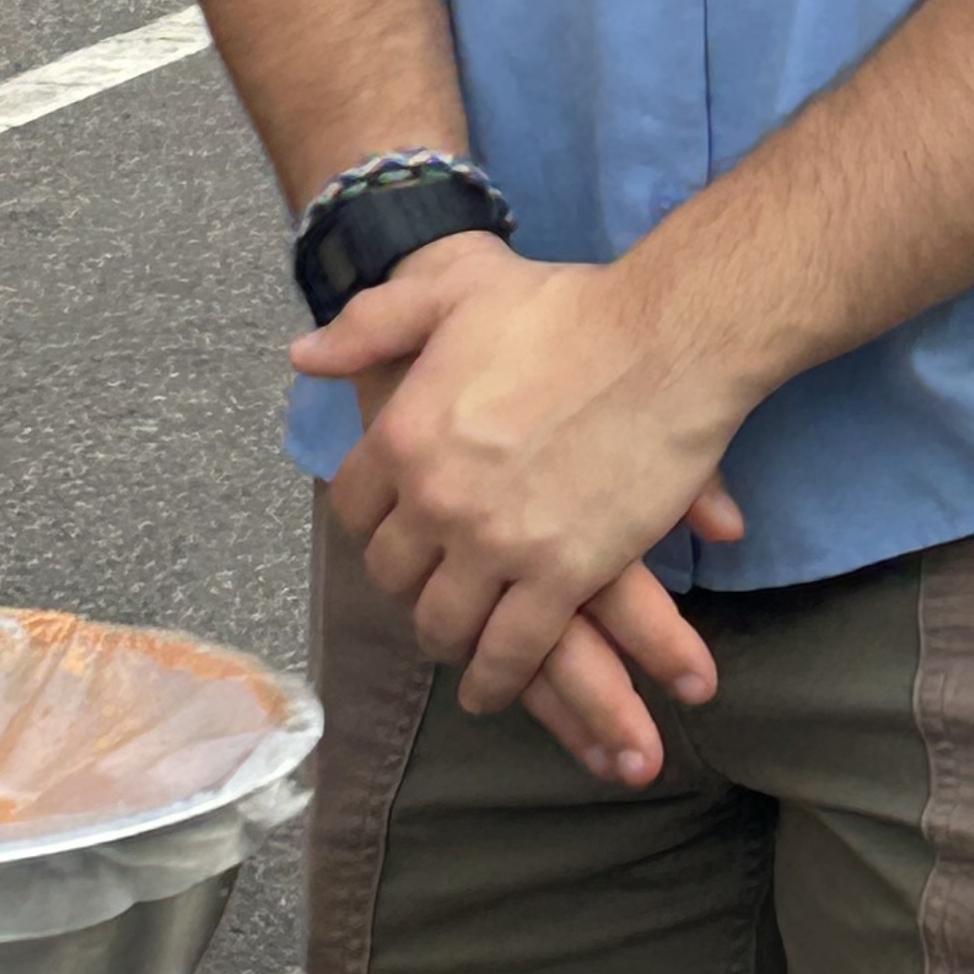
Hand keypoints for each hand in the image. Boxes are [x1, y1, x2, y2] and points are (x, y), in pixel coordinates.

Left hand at [349, 330, 744, 784]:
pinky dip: (498, 678)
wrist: (667, 338)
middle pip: (395, 573)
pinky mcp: (562, 577)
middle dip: (408, 582)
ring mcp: (498, 545)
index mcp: (405, 433)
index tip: (393, 526)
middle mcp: (438, 499)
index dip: (371, 520)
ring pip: (446, 623)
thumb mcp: (454, 289)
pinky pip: (513, 651)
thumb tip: (305, 354)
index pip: (354, 505)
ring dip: (448, 639)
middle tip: (432, 585)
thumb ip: (373, 322)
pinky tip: (494, 685)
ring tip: (459, 646)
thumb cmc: (566, 305)